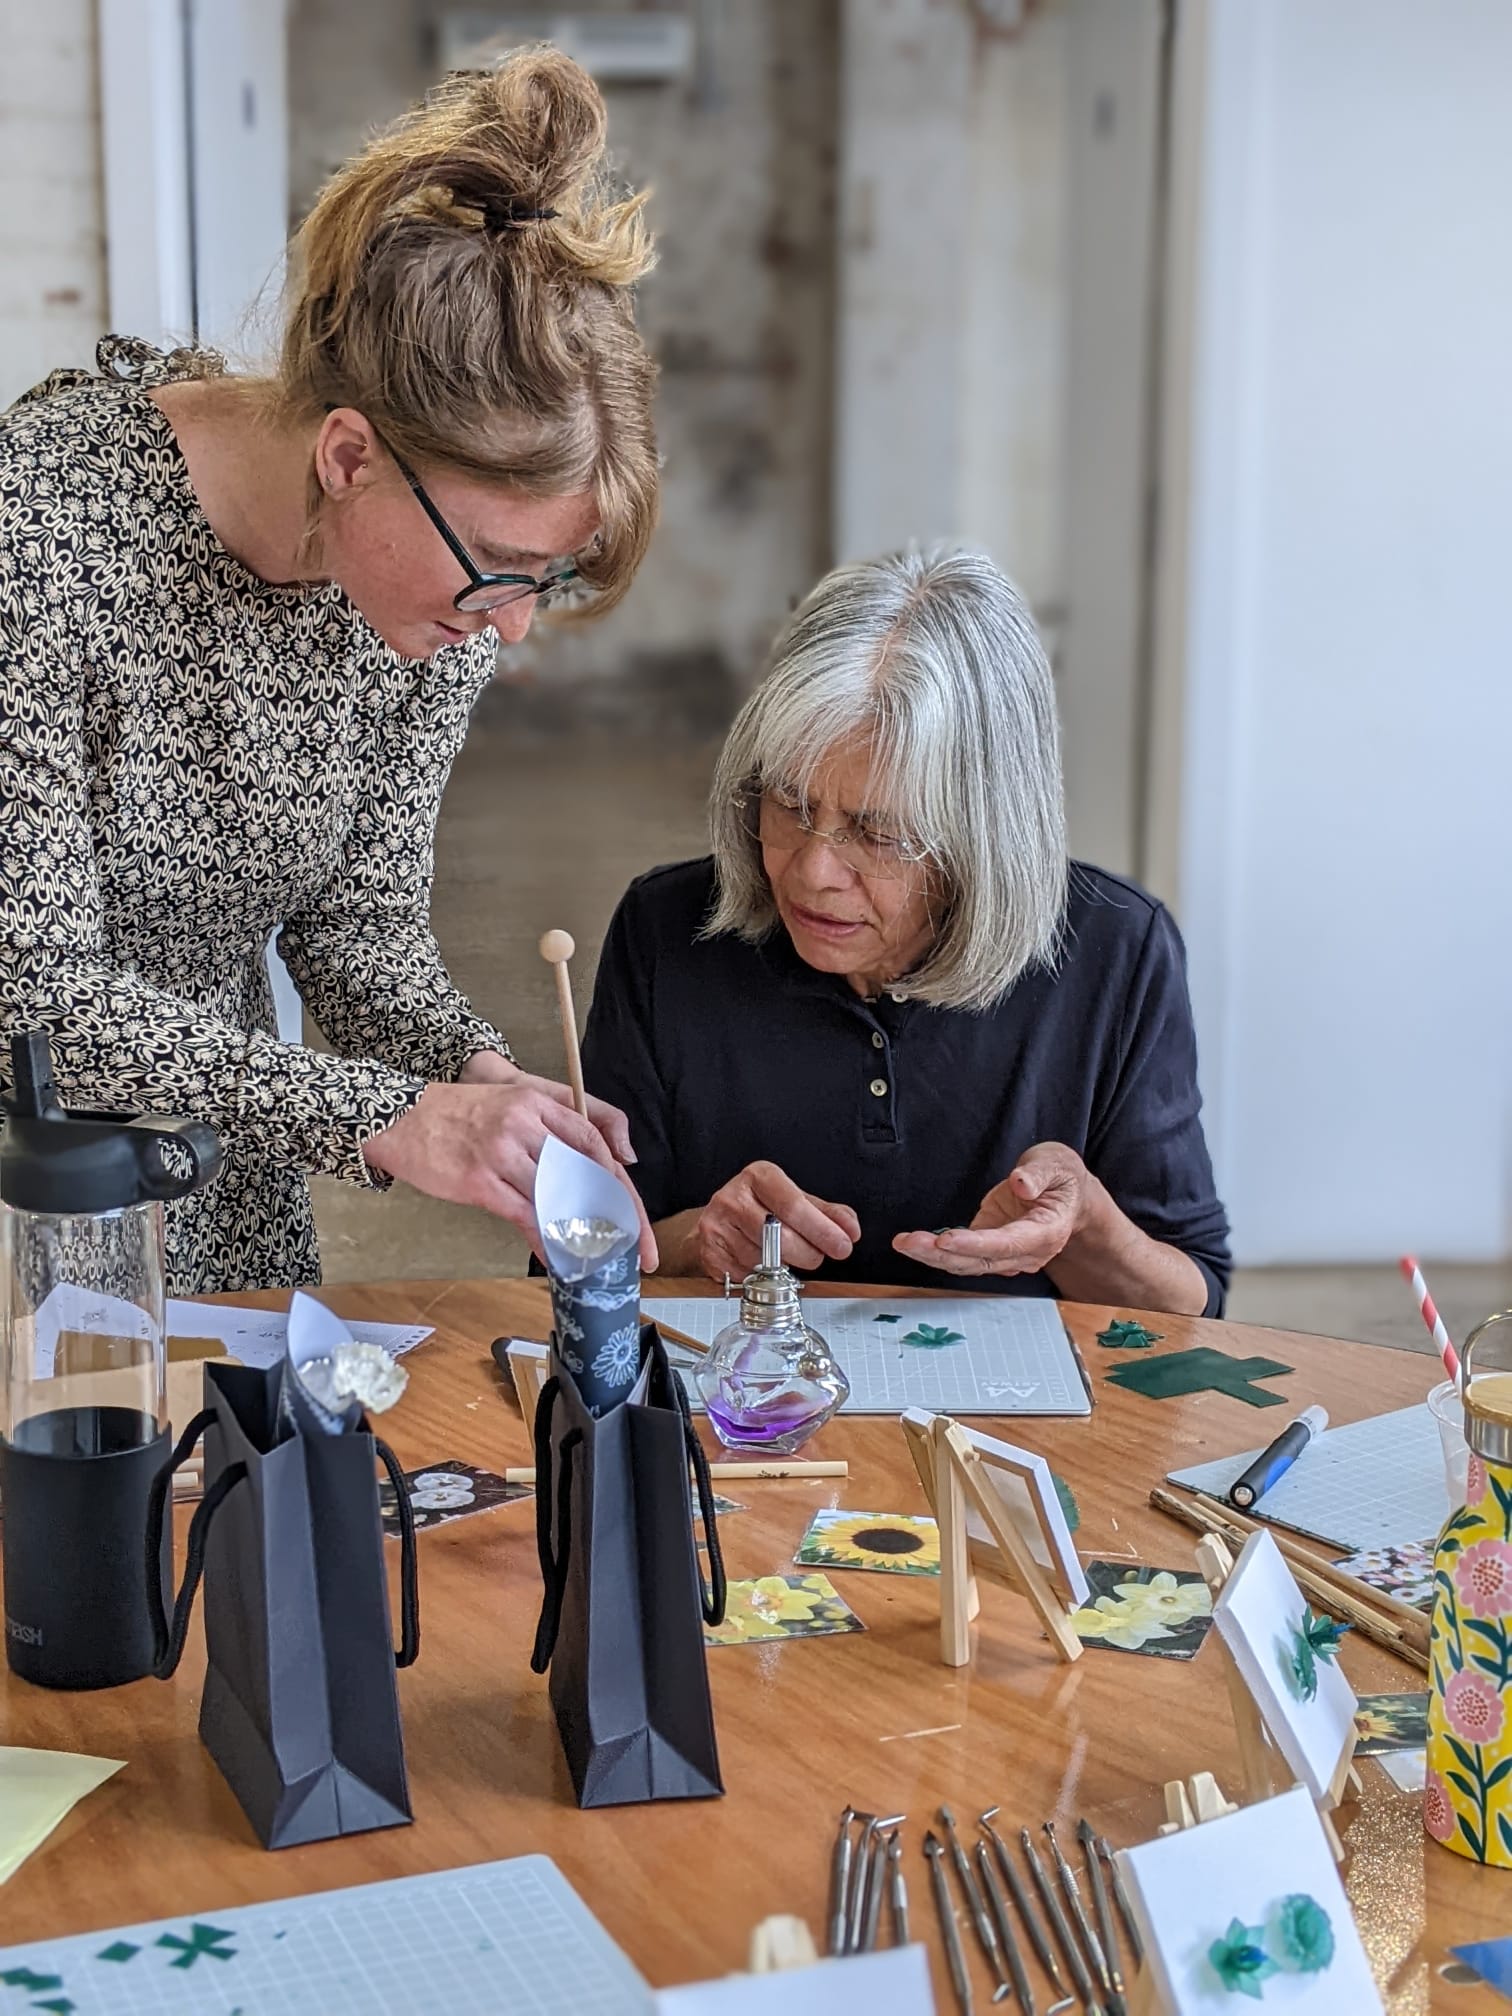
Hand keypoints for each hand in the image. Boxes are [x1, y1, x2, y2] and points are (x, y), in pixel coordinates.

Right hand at [365, 1063, 655, 1266]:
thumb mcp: (508, 1102)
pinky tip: (560, 1259)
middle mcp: (525, 1123)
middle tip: (639, 1251)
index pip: (596, 1142)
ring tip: (602, 1260)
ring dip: (583, 1233)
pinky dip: (546, 1240)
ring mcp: (502, 1151)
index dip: (623, 1183)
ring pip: (559, 1197)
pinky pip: (525, 1215)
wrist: (398, 1117)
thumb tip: (593, 1167)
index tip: (639, 1217)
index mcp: (537, 1102)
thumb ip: (550, 1127)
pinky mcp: (480, 1180)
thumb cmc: (455, 1116)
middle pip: (588, 1173)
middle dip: (620, 1217)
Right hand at [693, 1161, 859, 1280]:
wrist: (716, 1219)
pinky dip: (763, 1276)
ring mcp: (717, 1227)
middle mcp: (732, 1198)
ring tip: (787, 1256)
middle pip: (780, 1237)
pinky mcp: (710, 1254)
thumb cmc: (759, 1206)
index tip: (842, 1244)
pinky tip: (764, 1263)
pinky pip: (748, 1276)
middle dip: (809, 1253)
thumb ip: (826, 1213)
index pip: (793, 1205)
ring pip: (765, 1261)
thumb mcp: (793, 1199)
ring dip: (786, 1267)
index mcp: (758, 1177)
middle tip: (818, 1256)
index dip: (822, 1229)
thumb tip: (849, 1228)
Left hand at [892, 1142, 1098, 1277]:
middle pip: (981, 1261)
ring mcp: (1008, 1255)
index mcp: (1047, 1232)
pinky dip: (937, 1252)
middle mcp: (1027, 1252)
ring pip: (968, 1264)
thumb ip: (1039, 1173)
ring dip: (934, 1256)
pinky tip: (913, 1243)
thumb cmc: (1062, 1178)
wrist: (1066, 1194)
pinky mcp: (991, 1249)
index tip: (946, 1239)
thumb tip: (1020, 1183)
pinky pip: (963, 1256)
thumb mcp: (1056, 1164)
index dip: (975, 1244)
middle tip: (909, 1242)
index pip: (1008, 1244)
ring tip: (904, 1242)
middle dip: (942, 1254)